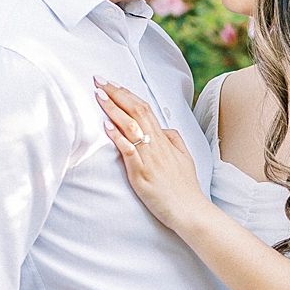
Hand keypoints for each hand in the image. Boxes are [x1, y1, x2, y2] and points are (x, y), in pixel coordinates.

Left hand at [95, 80, 207, 231]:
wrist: (190, 210)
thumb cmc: (185, 187)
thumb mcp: (184, 157)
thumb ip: (174, 139)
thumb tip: (163, 127)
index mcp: (165, 140)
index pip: (145, 109)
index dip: (127, 94)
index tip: (112, 83)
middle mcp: (156, 145)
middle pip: (136, 111)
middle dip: (116, 93)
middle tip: (98, 79)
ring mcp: (149, 159)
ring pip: (131, 127)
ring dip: (113, 109)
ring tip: (98, 94)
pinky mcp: (141, 175)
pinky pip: (129, 151)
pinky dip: (117, 137)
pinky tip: (106, 126)